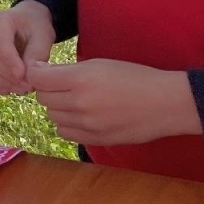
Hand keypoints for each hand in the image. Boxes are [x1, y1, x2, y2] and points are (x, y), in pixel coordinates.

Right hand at [0, 0, 55, 94]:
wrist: (26, 24)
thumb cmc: (35, 28)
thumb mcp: (44, 35)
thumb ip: (38, 53)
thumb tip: (28, 74)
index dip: (11, 64)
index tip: (27, 78)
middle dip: (9, 78)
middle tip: (29, 86)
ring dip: (1, 84)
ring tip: (21, 88)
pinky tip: (8, 88)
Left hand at [27, 59, 199, 146]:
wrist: (167, 103)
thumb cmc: (135, 77)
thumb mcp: (100, 64)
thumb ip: (67, 71)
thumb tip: (40, 73)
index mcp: (81, 79)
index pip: (37, 78)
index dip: (36, 72)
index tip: (43, 70)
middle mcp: (80, 103)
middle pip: (42, 98)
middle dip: (47, 89)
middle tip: (60, 84)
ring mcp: (88, 124)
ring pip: (52, 116)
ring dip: (57, 108)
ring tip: (73, 99)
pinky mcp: (95, 139)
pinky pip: (65, 132)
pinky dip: (67, 123)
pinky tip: (80, 115)